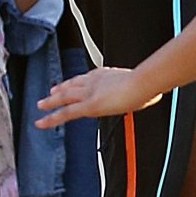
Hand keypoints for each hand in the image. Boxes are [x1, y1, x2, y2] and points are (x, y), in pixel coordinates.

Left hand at [36, 67, 160, 126]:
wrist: (142, 82)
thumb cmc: (147, 83)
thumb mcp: (145, 85)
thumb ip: (146, 90)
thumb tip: (156, 93)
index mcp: (105, 73)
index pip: (87, 77)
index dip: (76, 81)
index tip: (70, 83)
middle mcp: (93, 80)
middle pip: (72, 84)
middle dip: (60, 89)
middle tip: (49, 92)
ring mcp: (89, 92)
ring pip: (64, 97)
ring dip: (51, 101)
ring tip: (39, 105)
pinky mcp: (87, 105)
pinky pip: (65, 113)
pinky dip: (51, 118)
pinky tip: (41, 122)